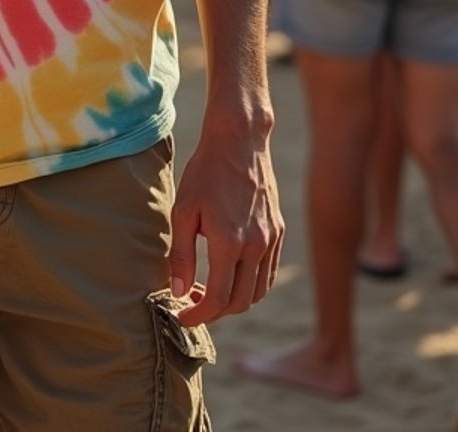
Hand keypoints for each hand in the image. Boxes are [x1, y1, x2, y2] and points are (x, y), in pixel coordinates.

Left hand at [168, 116, 283, 327]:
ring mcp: (271, 240)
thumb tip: (178, 291)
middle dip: (214, 311)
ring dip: (234, 300)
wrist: (239, 140)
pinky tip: (230, 272)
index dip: (197, 316)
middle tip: (191, 301)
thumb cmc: (205, 172)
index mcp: (229, 243)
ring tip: (209, 288)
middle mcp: (256, 246)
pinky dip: (251, 284)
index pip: (217, 300)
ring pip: (257, 292)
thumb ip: (181, 255)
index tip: (181, 316)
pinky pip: (268, 273)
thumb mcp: (183, 210)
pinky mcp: (279, 232)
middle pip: (239, 302)